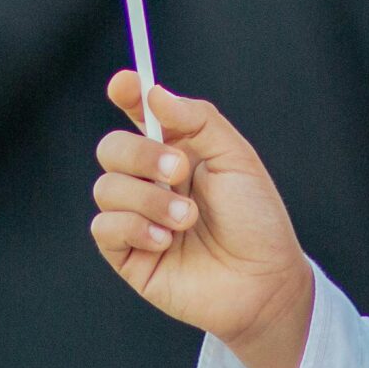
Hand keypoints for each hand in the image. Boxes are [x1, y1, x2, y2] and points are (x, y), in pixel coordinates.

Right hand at [90, 71, 315, 367]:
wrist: (264, 282)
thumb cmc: (256, 220)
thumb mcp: (236, 158)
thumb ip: (197, 120)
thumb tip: (154, 92)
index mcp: (177, 152)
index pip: (140, 114)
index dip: (127, 94)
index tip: (125, 85)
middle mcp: (152, 181)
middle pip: (111, 148)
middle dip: (140, 154)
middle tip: (179, 171)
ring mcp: (138, 218)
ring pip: (106, 188)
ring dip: (148, 199)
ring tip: (187, 220)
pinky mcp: (129, 255)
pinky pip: (104, 227)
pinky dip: (134, 228)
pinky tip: (166, 242)